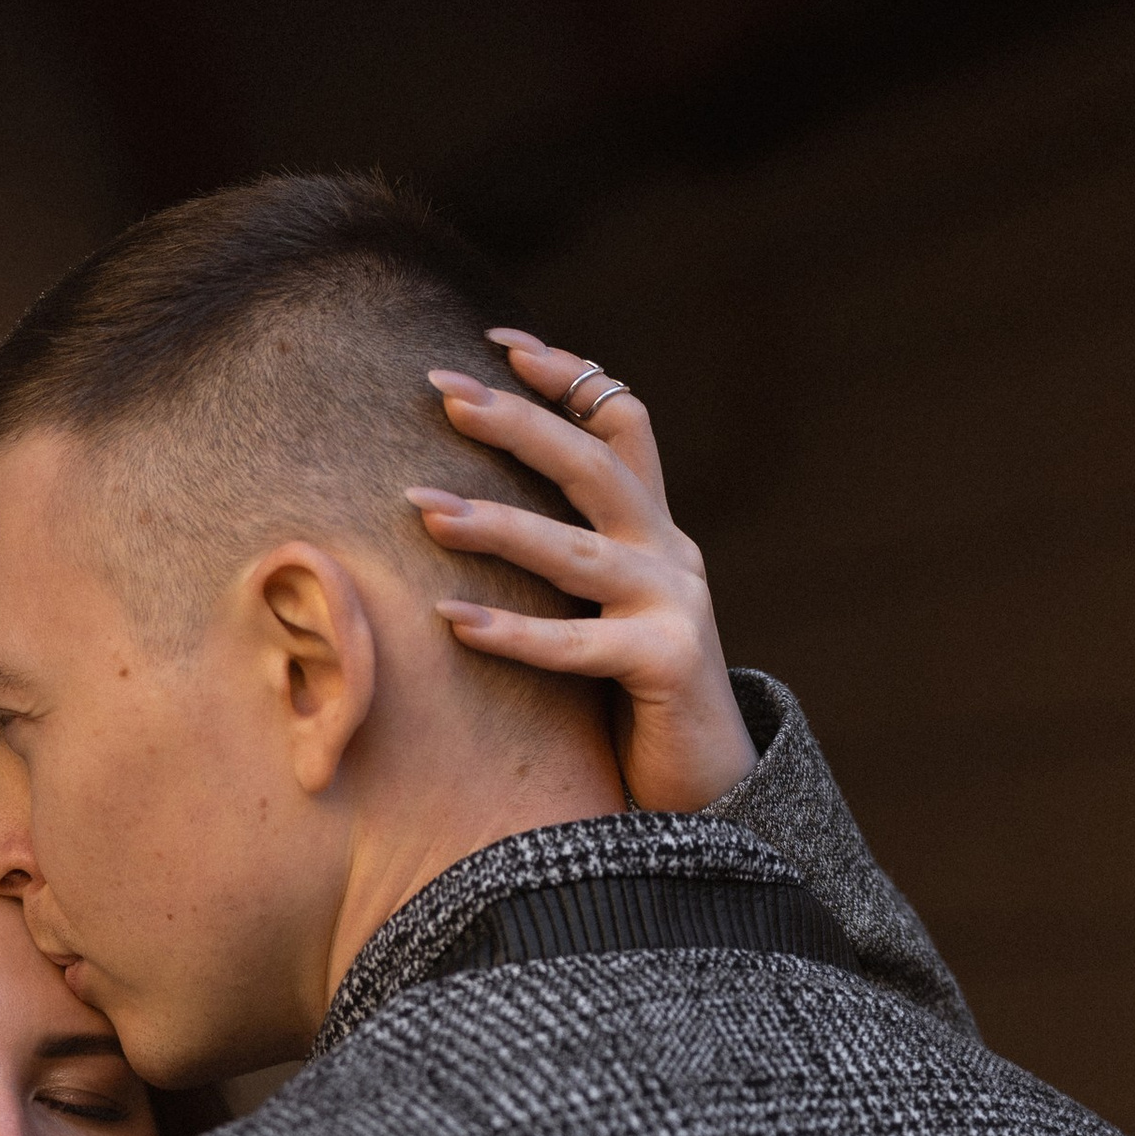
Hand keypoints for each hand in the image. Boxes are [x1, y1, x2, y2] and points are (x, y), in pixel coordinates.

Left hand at [411, 333, 757, 812]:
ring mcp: (675, 607)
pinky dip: (514, 634)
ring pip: (576, 551)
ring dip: (495, 525)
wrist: (712, 794)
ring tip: (423, 508)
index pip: (620, 423)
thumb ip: (569, 564)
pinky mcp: (667, 667)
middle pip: (595, 463)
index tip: (496, 341)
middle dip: (518, 421)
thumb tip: (475, 515)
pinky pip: (578, 646)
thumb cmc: (636, 706)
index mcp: (657, 532)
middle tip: (445, 392)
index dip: (568, 374)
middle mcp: (670, 556)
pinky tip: (454, 620)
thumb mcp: (606, 613)